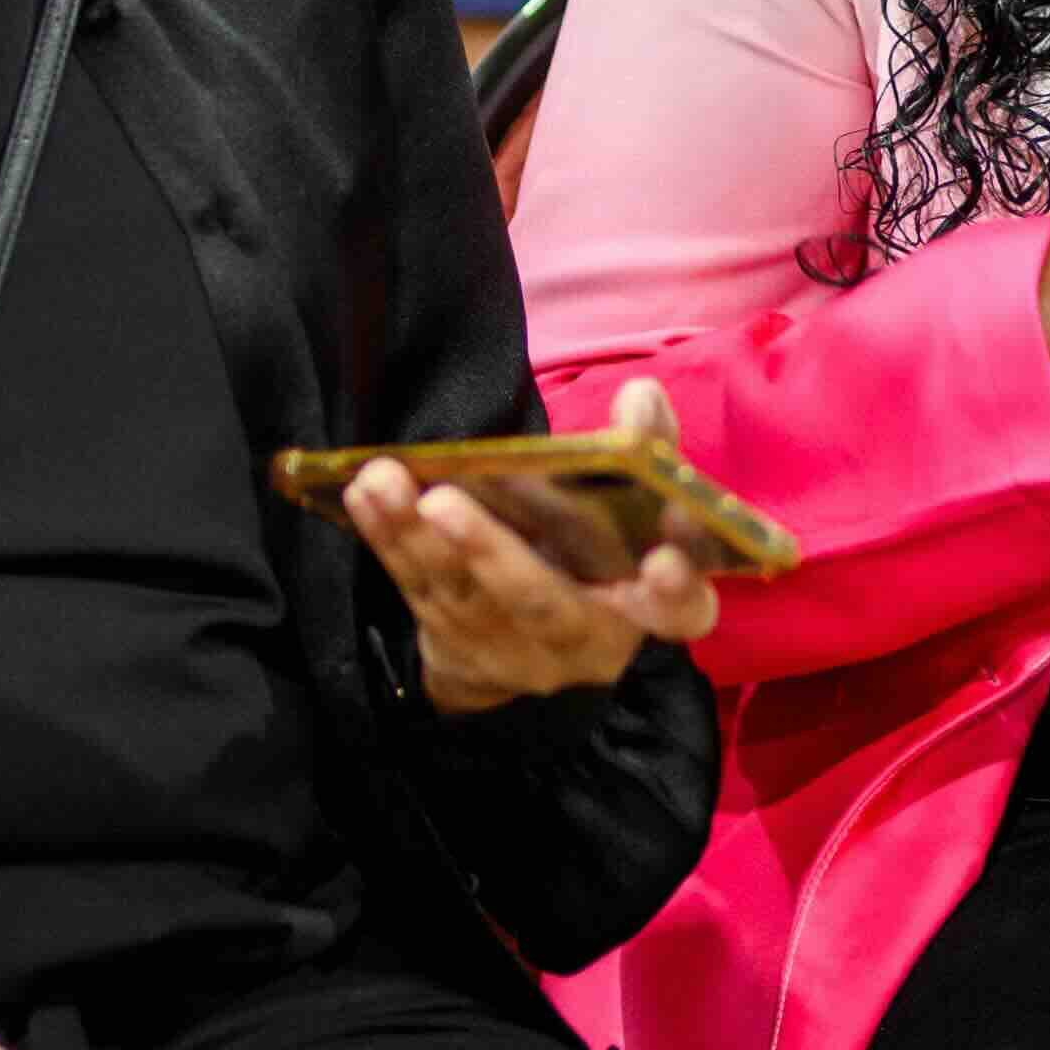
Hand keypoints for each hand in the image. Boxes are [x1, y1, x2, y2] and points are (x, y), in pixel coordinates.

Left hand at [339, 378, 721, 713]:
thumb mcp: (638, 509)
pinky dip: (389, 542)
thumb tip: (641, 395)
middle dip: (492, 554)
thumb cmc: (602, 552)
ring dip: (415, 536)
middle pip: (545, 605)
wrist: (538, 642)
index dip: (678, 590)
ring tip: (382, 478)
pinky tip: (366, 494)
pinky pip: (421, 593)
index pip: (683, 611)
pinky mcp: (458, 648)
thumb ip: (647, 452)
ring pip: (464, 596)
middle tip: (444, 503)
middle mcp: (588, 640)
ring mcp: (516, 653)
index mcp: (655, 608)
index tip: (661, 561)